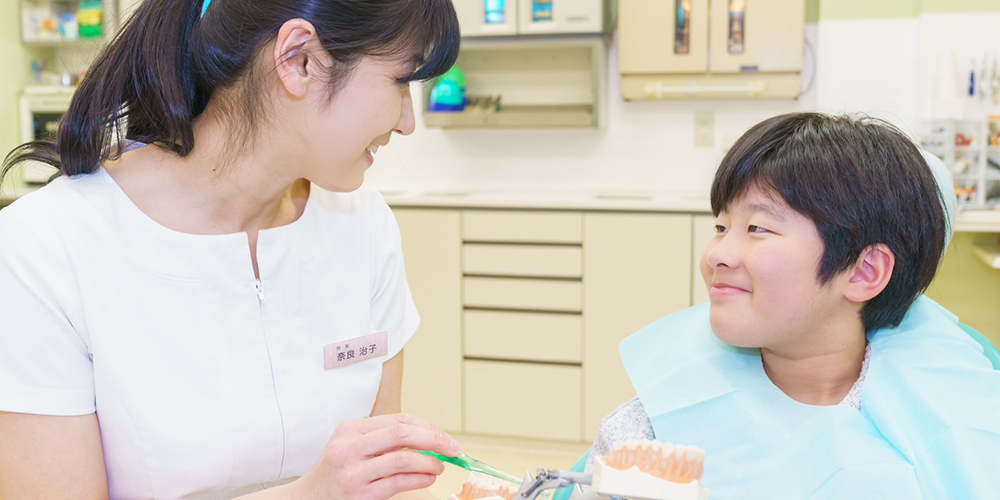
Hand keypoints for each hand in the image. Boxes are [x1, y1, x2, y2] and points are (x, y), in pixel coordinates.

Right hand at [293, 413, 460, 499]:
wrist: (308, 498)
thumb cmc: (337, 470)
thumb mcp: (351, 445)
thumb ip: (383, 438)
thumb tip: (429, 438)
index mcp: (350, 429)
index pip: (399, 420)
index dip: (428, 427)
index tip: (444, 436)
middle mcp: (349, 447)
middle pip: (402, 434)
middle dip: (434, 439)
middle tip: (453, 448)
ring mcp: (353, 472)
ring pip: (403, 460)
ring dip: (429, 462)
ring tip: (439, 467)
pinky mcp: (359, 495)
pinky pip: (397, 483)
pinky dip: (419, 479)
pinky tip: (428, 479)